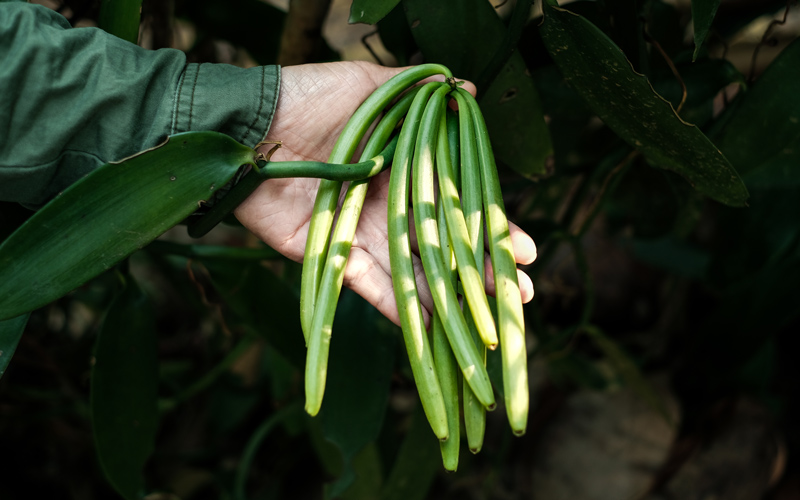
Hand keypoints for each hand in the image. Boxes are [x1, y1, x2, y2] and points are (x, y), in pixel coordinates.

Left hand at [235, 61, 535, 325]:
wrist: (250, 124)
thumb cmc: (310, 98)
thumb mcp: (370, 85)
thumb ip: (419, 91)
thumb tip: (468, 90)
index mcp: (406, 170)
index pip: (460, 204)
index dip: (492, 228)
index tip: (525, 250)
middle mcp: (391, 207)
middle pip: (446, 247)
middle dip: (484, 272)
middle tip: (520, 296)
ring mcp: (364, 235)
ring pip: (417, 273)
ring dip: (455, 298)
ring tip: (492, 319)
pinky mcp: (334, 256)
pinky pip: (372, 287)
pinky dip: (402, 309)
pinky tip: (436, 330)